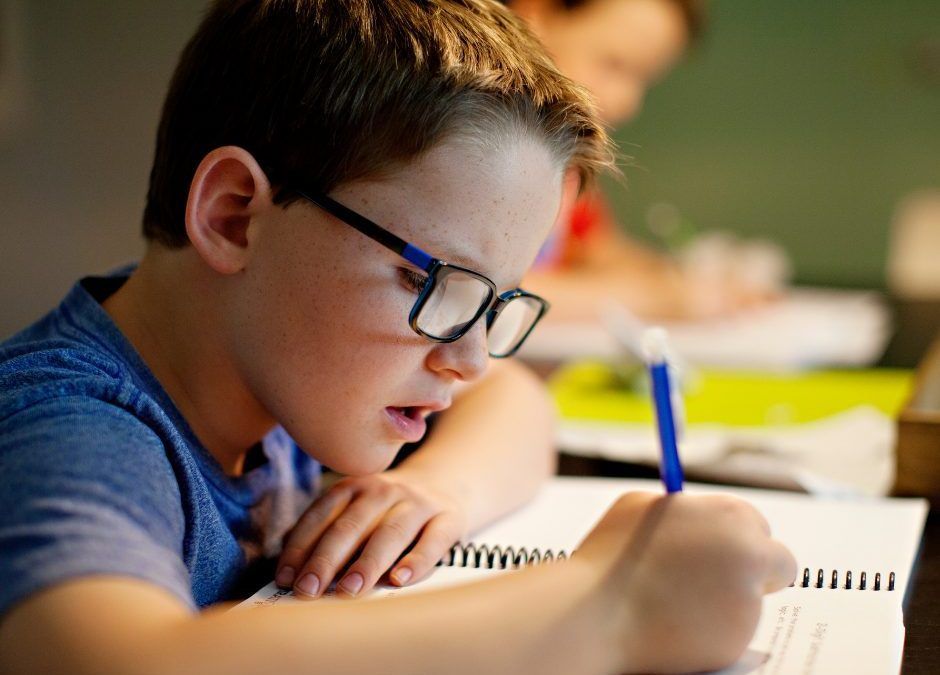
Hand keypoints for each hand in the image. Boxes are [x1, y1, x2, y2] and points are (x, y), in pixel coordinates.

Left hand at [275, 469, 467, 598]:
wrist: (449, 482)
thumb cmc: (391, 509)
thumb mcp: (360, 509)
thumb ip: (329, 532)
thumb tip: (291, 569)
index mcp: (355, 486)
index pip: (321, 516)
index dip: (301, 547)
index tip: (285, 579)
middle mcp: (384, 490)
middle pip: (351, 526)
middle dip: (326, 560)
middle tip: (308, 590)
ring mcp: (418, 503)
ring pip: (389, 533)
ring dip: (367, 562)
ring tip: (349, 590)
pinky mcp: (448, 518)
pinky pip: (432, 540)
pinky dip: (416, 561)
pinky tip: (400, 579)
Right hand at [576, 491, 795, 673]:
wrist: (597, 614)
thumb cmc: (612, 556)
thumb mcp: (641, 506)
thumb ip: (681, 507)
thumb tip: (693, 511)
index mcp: (730, 517)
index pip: (757, 526)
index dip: (737, 538)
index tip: (719, 549)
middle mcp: (748, 557)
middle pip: (779, 564)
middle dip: (753, 572)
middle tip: (715, 579)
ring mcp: (746, 603)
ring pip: (751, 602)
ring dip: (725, 602)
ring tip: (674, 601)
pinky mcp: (736, 642)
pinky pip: (730, 633)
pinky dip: (710, 632)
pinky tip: (673, 624)